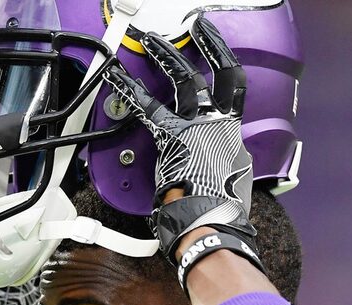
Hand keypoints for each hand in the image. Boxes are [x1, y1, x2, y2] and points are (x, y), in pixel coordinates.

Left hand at [103, 17, 259, 262]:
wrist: (210, 228)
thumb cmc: (215, 218)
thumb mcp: (226, 190)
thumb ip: (214, 173)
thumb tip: (205, 183)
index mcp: (233, 142)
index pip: (230, 101)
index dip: (224, 79)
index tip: (218, 65)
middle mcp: (221, 128)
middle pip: (217, 78)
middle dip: (208, 47)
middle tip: (198, 28)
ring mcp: (199, 129)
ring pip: (185, 81)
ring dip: (167, 57)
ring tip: (153, 40)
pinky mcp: (173, 137)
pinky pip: (148, 107)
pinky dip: (131, 91)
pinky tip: (118, 78)